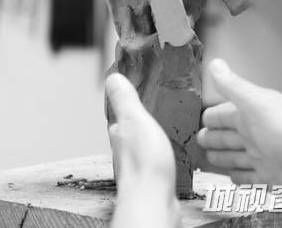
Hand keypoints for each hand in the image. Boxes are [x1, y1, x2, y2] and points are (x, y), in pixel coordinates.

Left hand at [106, 73, 180, 227]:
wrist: (154, 202)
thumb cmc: (143, 165)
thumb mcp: (135, 120)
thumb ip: (125, 100)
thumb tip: (112, 78)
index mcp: (119, 132)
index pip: (117, 112)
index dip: (123, 100)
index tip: (130, 88)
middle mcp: (125, 149)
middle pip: (129, 129)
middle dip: (138, 119)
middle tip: (151, 106)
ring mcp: (138, 164)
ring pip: (141, 144)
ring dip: (149, 135)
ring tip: (162, 125)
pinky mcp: (153, 177)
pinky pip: (155, 159)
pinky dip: (160, 152)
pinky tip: (169, 152)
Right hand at [198, 59, 281, 208]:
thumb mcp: (255, 104)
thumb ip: (232, 86)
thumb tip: (215, 64)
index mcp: (252, 113)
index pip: (225, 113)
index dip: (212, 116)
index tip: (200, 118)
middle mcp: (258, 134)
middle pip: (229, 136)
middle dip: (214, 137)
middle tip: (199, 139)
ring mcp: (265, 158)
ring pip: (237, 157)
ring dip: (223, 157)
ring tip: (209, 158)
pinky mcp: (271, 180)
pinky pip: (248, 179)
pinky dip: (238, 178)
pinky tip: (232, 178)